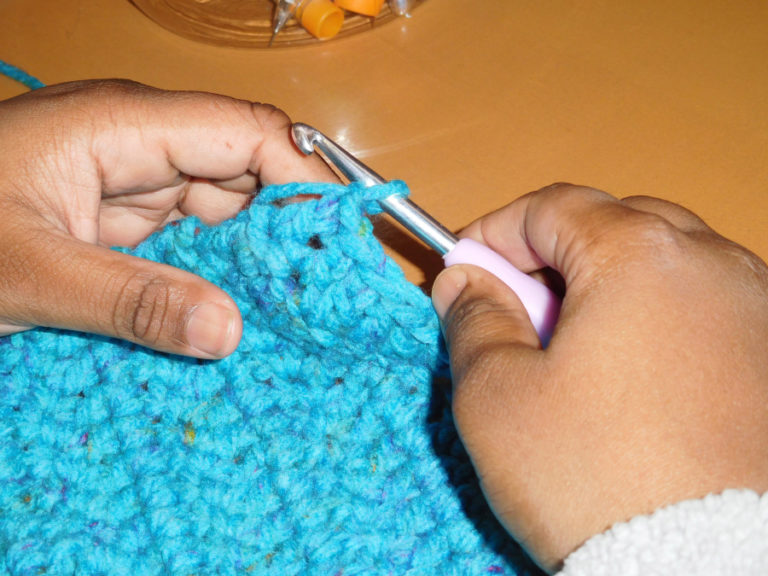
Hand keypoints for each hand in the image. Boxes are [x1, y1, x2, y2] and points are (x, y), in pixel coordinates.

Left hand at [0, 80, 336, 356]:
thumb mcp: (27, 273)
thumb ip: (130, 301)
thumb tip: (229, 333)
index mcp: (122, 126)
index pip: (247, 132)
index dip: (303, 180)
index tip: (337, 242)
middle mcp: (139, 147)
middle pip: (246, 175)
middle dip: (286, 230)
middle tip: (319, 297)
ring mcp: (132, 188)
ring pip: (225, 216)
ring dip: (254, 263)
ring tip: (289, 318)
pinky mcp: (124, 227)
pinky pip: (193, 246)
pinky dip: (218, 280)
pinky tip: (236, 319)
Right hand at [431, 184, 767, 571]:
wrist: (702, 571)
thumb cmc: (597, 482)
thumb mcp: (497, 395)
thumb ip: (473, 319)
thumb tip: (464, 282)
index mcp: (639, 257)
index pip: (552, 207)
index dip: (495, 232)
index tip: (467, 268)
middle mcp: (713, 265)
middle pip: (610, 225)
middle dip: (551, 257)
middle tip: (516, 311)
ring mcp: (755, 308)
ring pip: (661, 262)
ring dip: (606, 284)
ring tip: (572, 350)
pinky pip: (701, 305)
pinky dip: (656, 315)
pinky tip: (631, 372)